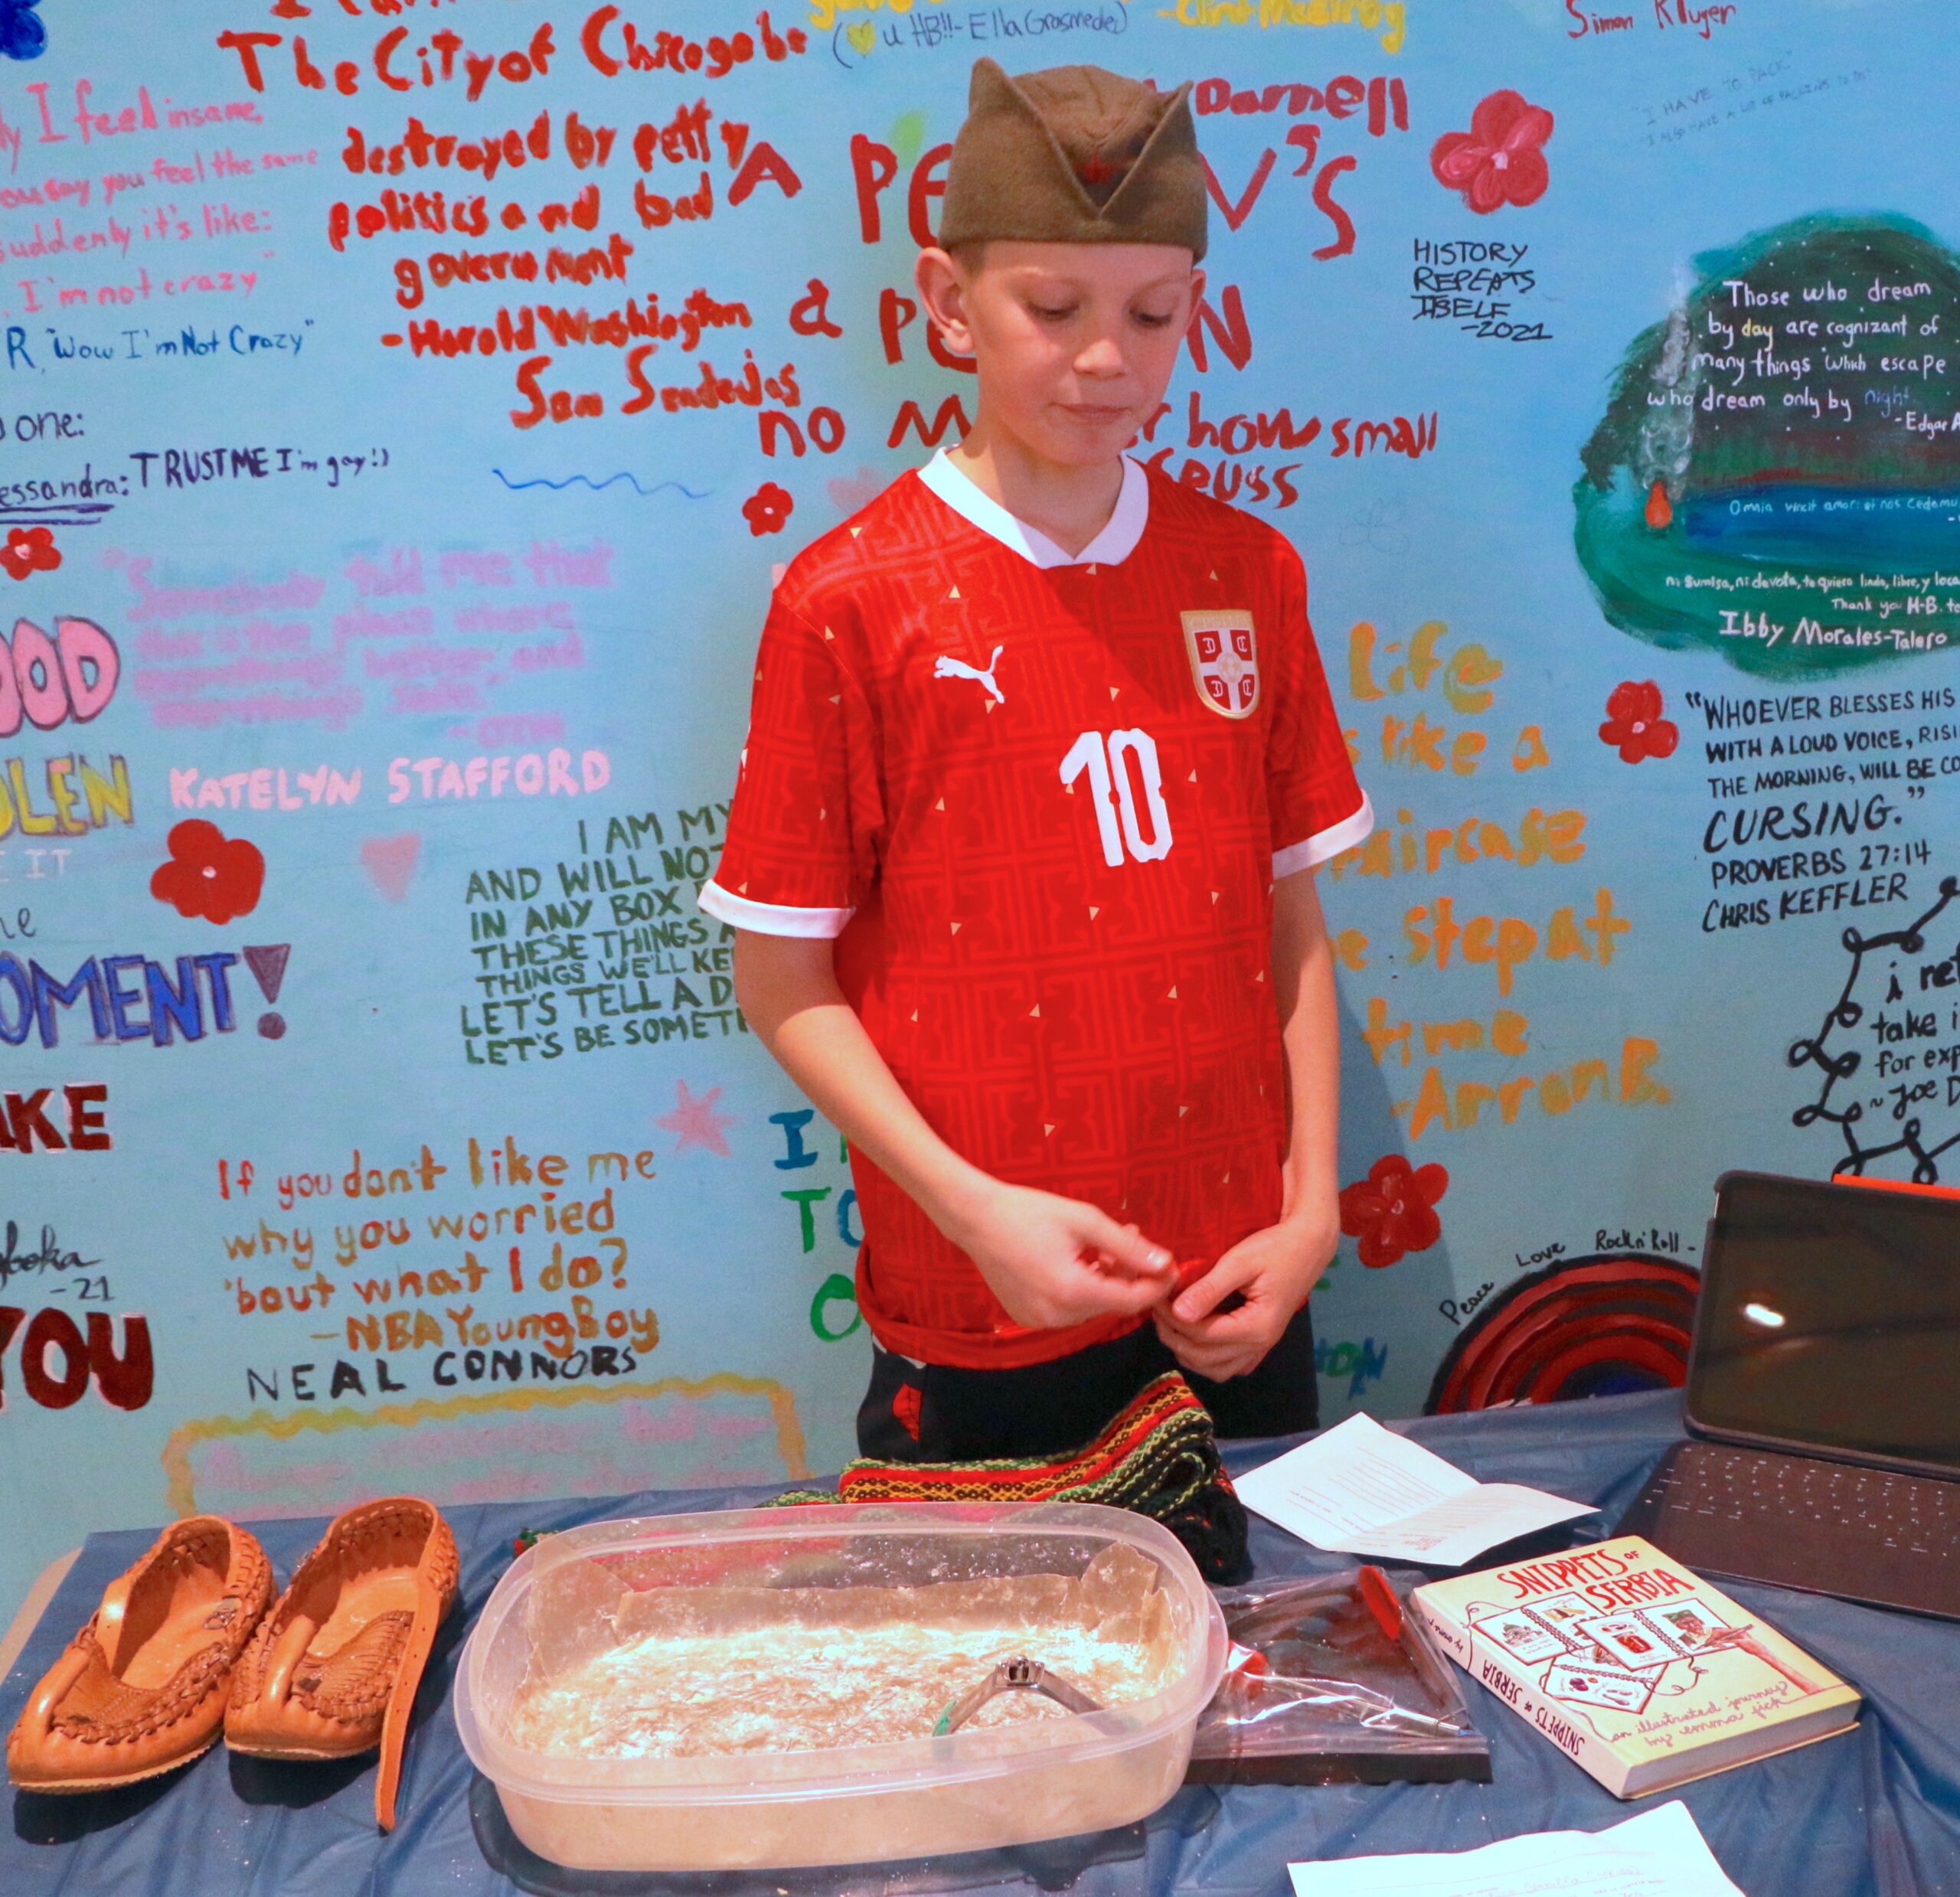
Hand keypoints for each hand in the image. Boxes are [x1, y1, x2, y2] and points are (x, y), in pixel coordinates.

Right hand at [940, 1181, 1176, 1330]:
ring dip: (1106, 1280)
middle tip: (1133, 1238)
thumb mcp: (1086, 1221)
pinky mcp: (1028, 1317)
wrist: (975, 1218)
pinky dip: (1082, 1288)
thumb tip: (1166, 1264)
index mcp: (1073, 1291)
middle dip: (1129, 1275)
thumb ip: (1129, 1246)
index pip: (1133, 1301)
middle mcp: (1057, 1315)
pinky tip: (1080, 1260)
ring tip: (1105, 1245)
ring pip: (1092, 1306)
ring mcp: (1040, 1320)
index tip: (1170, 1265)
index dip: (1157, 1285)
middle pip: (1112, 1303)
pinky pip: (1069, 1308)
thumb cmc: (1029, 1212)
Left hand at [1152, 1204, 1337, 1382]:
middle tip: (1155, 1311)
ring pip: (1215, 1369)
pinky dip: (1207, 1360)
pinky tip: (1194, 1338)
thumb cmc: (1274, 1248)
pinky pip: (1229, 1366)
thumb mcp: (1239, 1262)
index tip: (1154, 1299)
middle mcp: (1260, 1345)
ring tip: (1169, 1324)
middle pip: (1205, 1357)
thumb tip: (1178, 1312)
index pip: (1203, 1335)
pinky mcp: (1260, 1343)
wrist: (1308, 1246)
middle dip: (1174, 1337)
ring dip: (1187, 1353)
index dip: (1173, 1320)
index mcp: (1257, 1326)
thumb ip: (1209, 1289)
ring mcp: (1262, 1347)